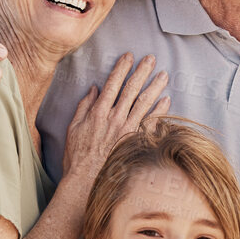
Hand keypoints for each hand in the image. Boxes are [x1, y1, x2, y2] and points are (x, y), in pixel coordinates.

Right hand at [62, 54, 168, 178]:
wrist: (85, 182)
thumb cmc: (77, 157)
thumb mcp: (73, 128)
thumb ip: (84, 106)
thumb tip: (94, 89)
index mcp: (98, 112)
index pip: (112, 84)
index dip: (121, 68)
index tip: (128, 56)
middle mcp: (114, 118)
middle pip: (131, 89)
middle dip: (142, 71)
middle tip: (151, 59)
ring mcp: (127, 130)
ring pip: (144, 103)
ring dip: (154, 87)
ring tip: (163, 75)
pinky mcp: (136, 143)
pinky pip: (151, 123)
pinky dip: (160, 111)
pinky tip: (166, 100)